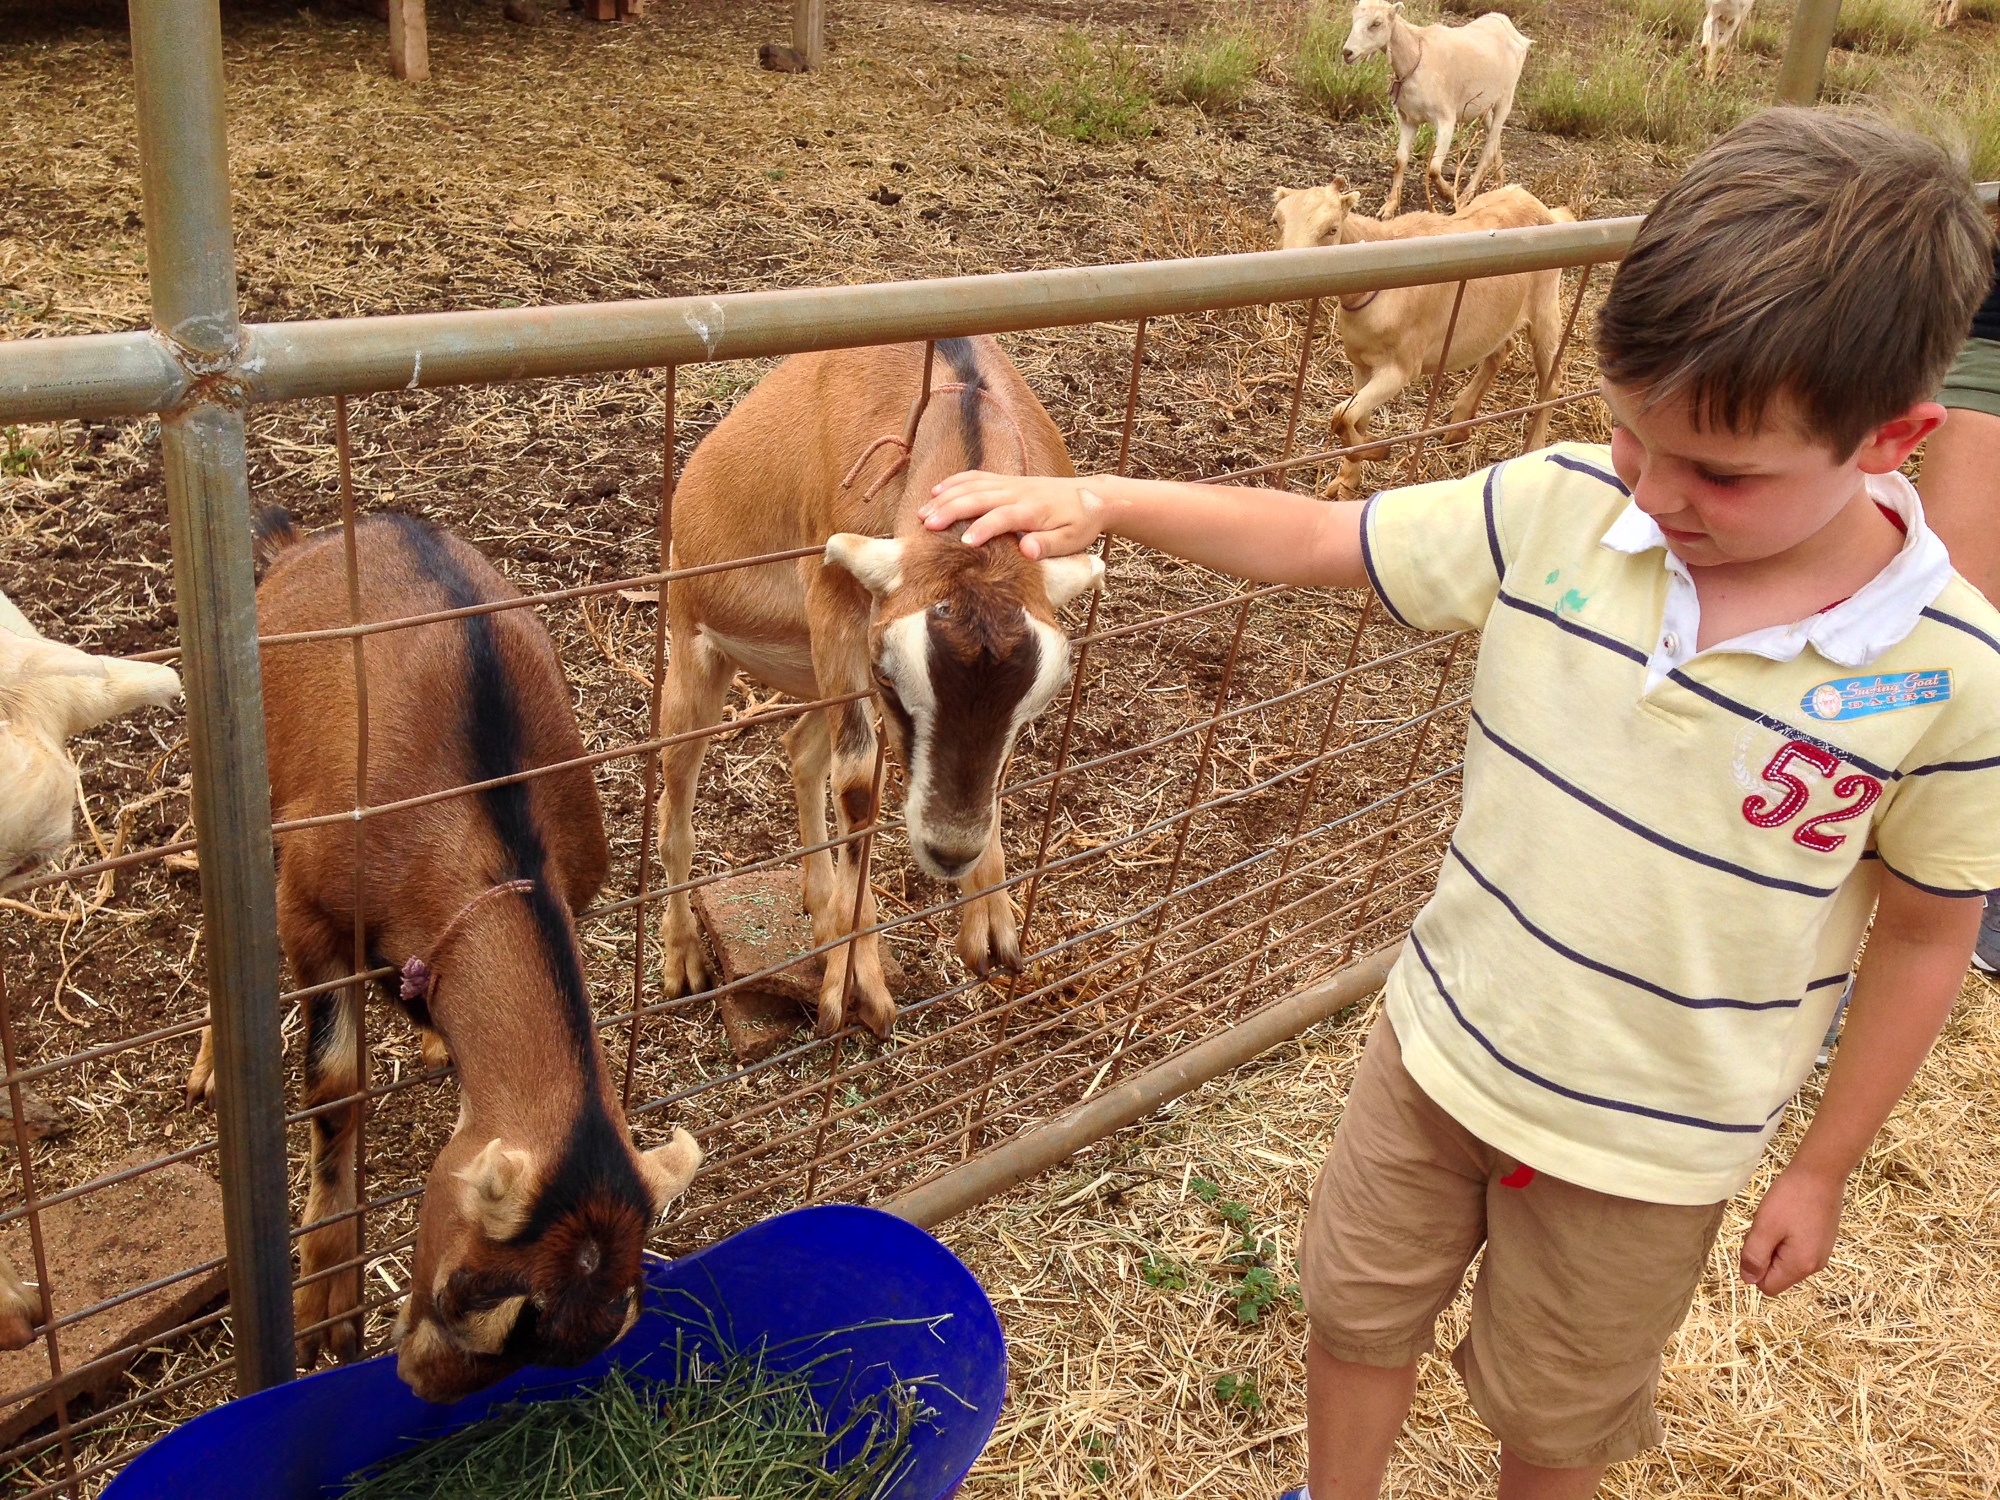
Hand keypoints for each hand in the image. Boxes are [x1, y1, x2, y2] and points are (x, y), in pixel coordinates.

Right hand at [921, 471, 1108, 557]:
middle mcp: (1016, 493)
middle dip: (950, 510)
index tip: (964, 544)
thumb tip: (1027, 552)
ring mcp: (1009, 484)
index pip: (1002, 517)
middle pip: (977, 498)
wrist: (1093, 497)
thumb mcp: (1071, 540)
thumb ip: (1048, 545)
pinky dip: (955, 482)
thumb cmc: (1081, 524)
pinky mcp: (1006, 481)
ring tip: (922, 512)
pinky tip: (937, 491)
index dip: (983, 529)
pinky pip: (976, 477)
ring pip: (971, 486)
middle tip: (926, 526)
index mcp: (1031, 510)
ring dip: (945, 497)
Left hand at [1738, 1166, 1844, 1295]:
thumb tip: (1748, 1280)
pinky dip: (1786, 1237)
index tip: (1755, 1241)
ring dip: (1774, 1244)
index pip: (1768, 1287)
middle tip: (1765, 1227)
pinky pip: (1796, 1249)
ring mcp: (1822, 1253)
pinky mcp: (1822, 1241)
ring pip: (1785, 1261)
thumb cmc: (1791, 1198)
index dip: (1754, 1268)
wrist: (1821, 1173)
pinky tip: (1788, 1217)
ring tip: (1777, 1220)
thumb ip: (1754, 1256)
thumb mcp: (1765, 1227)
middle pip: (1777, 1275)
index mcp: (1801, 1266)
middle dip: (1764, 1255)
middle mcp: (1815, 1266)